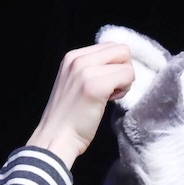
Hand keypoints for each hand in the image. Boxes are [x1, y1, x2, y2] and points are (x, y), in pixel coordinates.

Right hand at [27, 42, 134, 168]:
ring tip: (110, 96)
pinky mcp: (96, 86)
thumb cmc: (68, 117)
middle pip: (121, 50)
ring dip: (125, 81)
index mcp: (72, 57)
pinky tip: (111, 100)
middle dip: (123, 69)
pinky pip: (127, 76)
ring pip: (126, 63)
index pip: (109, 47)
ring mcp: (86, 71)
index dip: (114, 65)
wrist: (56, 138)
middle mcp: (78, 59)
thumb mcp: (74, 82)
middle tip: (113, 89)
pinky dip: (125, 89)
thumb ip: (90, 70)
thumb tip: (116, 65)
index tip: (106, 83)